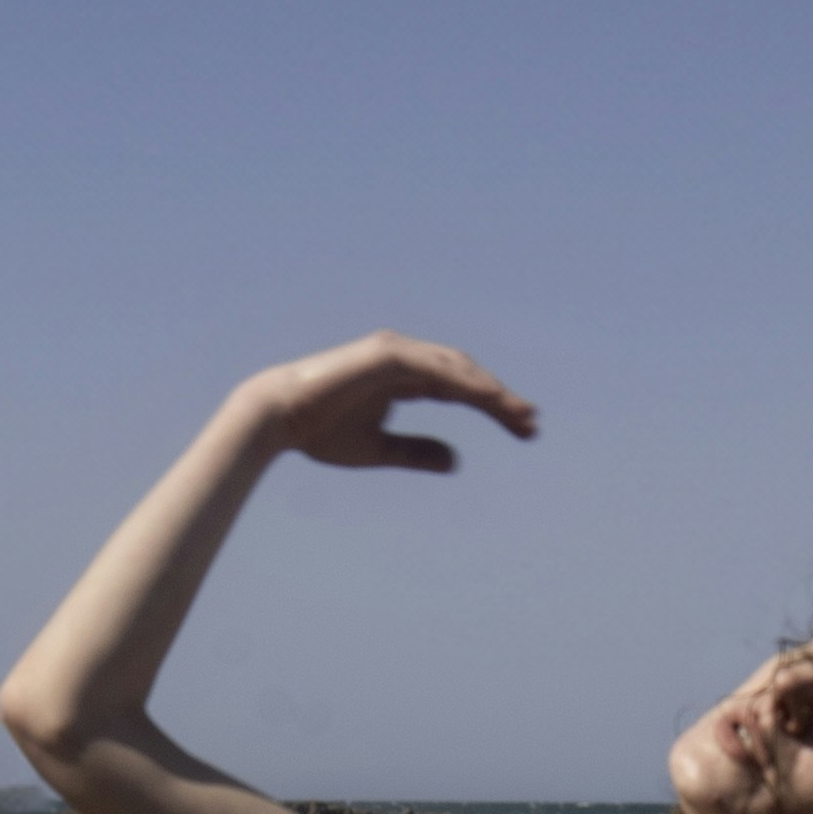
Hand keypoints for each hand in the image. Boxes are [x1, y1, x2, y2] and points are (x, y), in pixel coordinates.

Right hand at [244, 331, 537, 475]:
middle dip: (501, 400)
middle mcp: (404, 358)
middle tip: (532, 426)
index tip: (522, 429)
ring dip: (491, 391)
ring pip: (457, 369)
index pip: (460, 387)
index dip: (492, 407)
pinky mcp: (386, 355)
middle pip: (466, 375)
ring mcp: (396, 353)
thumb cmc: (321, 432)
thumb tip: (457, 461)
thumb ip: (416, 452)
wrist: (280, 418)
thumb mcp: (380, 449)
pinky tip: (490, 400)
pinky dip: (465, 382)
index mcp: (404, 376)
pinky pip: (436, 369)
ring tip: (520, 415)